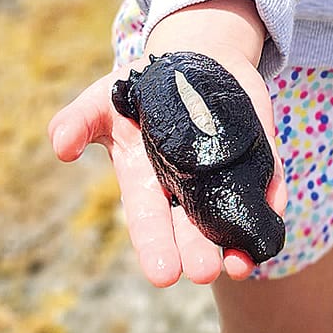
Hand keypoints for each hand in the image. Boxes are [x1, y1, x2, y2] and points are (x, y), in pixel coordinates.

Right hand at [47, 0, 283, 287]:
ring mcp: (224, 176)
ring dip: (238, 245)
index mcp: (145, 182)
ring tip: (241, 267)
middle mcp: (186, 189)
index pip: (149, 221)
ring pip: (231, 219)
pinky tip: (273, 218)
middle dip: (198, 252)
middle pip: (192, 229)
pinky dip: (272, 201)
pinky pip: (267, 184)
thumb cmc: (142, 86)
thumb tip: (59, 145)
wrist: (194, 57)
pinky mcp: (257, 158)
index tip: (163, 276)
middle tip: (205, 273)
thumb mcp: (105, 98)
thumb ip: (80, 121)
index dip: (155, 247)